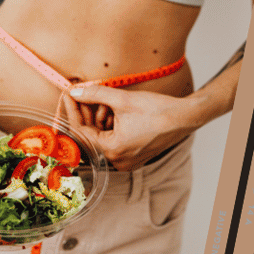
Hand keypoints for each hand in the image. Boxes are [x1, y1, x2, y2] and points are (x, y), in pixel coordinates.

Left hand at [66, 85, 202, 171]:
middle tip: (81, 95)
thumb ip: (95, 95)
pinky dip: (110, 127)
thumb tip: (75, 92)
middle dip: (86, 115)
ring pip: (102, 139)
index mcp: (112, 150)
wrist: (185, 118)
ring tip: (103, 101)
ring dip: (99, 120)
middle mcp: (118, 161)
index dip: (73, 112)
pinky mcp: (134, 156)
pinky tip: (112, 111)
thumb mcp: (122, 99)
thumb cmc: (157, 110)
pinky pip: (114, 143)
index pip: (82, 132)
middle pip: (91, 137)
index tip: (68, 95)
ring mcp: (127, 161)